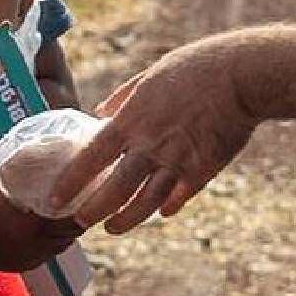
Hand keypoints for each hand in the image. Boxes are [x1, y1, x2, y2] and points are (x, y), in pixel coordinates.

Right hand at [0, 173, 84, 271]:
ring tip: (74, 207)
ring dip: (70, 227)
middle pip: (72, 231)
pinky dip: (58, 238)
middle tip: (87, 194)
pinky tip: (56, 225)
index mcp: (30, 226)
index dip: (85, 201)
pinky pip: (51, 252)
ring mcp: (33, 259)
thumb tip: (40, 147)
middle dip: (82, 213)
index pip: (72, 217)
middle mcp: (36, 247)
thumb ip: (19, 169)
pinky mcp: (27, 265)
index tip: (89, 184)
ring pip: (64, 243)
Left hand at [50, 35, 258, 233]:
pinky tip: (161, 213)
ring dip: (126, 219)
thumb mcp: (151, 74)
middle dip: (94, 210)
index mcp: (133, 120)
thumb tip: (101, 111)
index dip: (71, 182)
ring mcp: (177, 161)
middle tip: (80, 221)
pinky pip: (180, 196)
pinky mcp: (203, 170)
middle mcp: (150, 145)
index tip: (55, 199)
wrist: (240, 76)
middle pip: (115, 189)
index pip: (91, 158)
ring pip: (146, 202)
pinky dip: (168, 207)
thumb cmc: (195, 67)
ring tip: (113, 228)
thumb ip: (123, 97)